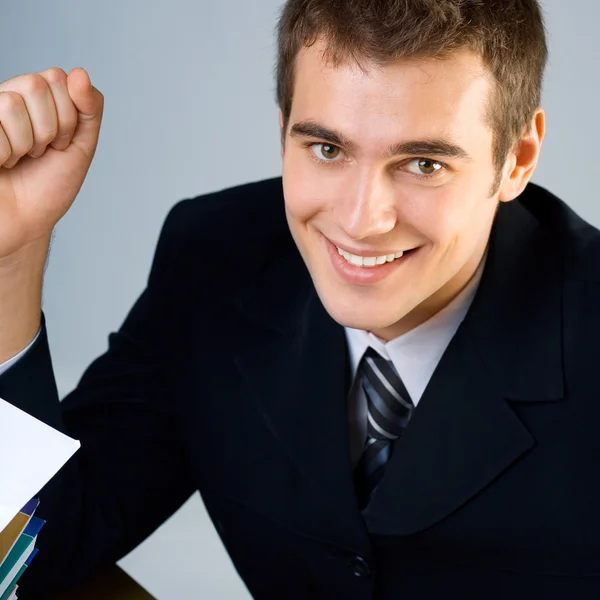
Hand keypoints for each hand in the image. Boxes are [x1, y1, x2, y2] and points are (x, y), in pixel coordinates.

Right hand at [0, 67, 103, 259]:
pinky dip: (6, 153)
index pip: (57, 78)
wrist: (25, 220)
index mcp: (35, 99)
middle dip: (49, 128)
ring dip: (26, 143)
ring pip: (13, 103)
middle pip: (36, 84)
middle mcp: (7, 98)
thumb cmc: (49, 186)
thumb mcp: (80, 146)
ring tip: (20, 159)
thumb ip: (89, 109)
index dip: (68, 118)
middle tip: (40, 152)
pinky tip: (1, 163)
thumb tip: (81, 73)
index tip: (60, 144)